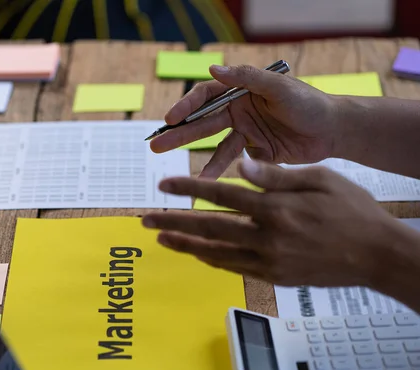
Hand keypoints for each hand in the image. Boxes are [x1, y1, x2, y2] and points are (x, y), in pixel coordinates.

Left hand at [142, 158, 412, 289]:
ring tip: (161, 239)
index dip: (187, 188)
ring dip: (185, 245)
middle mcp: (267, 235)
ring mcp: (269, 260)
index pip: (220, 193)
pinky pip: (234, 268)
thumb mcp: (320, 179)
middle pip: (208, 226)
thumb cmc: (352, 210)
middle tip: (145, 219)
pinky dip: (212, 260)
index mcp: (276, 206)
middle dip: (172, 222)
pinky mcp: (274, 276)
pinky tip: (196, 253)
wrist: (377, 255)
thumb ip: (276, 175)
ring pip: (215, 252)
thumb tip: (240, 164)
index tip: (162, 185)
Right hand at [150, 64, 339, 177]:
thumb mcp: (279, 87)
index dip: (187, 106)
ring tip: (175, 171)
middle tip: (156, 144)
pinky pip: (231, 162)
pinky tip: (206, 183)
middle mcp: (238, 110)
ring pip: (213, 145)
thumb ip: (247, 78)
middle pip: (202, 122)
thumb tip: (213, 66)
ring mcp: (245, 132)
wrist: (334, 132)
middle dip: (179, 133)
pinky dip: (218, 171)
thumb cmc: (310, 103)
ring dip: (194, 156)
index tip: (171, 119)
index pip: (206, 96)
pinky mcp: (253, 152)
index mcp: (241, 91)